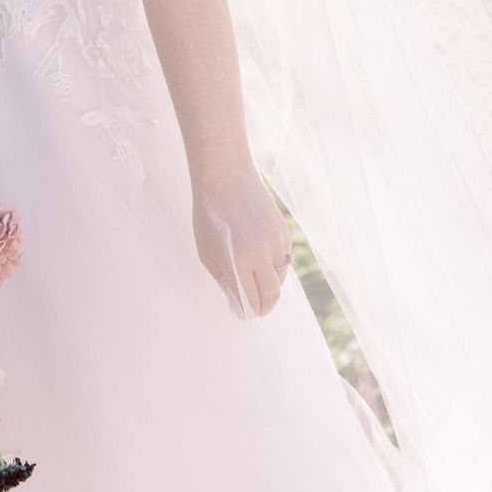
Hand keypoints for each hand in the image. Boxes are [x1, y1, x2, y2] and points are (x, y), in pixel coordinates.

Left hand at [192, 162, 293, 319]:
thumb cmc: (209, 215)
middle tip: (257, 310)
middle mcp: (261, 254)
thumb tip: (237, 299)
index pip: (250, 300)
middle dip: (265, 307)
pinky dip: (275, 264)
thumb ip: (223, 279)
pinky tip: (261, 258)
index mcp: (237, 262)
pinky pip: (284, 257)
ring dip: (270, 284)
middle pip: (272, 294)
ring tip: (256, 282)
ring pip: (281, 276)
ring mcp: (275, 241)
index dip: (249, 311)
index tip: (245, 314)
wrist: (225, 177)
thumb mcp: (207, 252)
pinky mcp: (284, 231)